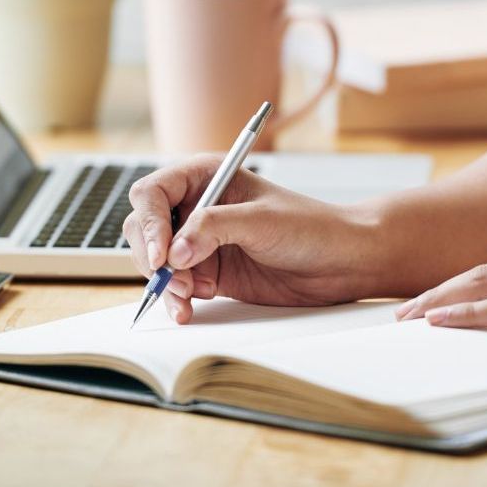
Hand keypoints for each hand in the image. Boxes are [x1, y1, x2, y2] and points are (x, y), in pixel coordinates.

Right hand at [123, 155, 378, 323]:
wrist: (341, 262)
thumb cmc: (311, 226)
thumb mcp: (261, 220)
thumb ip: (213, 228)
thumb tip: (173, 251)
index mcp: (207, 177)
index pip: (154, 192)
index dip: (150, 221)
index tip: (163, 252)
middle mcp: (198, 207)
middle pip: (146, 227)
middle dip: (153, 255)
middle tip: (173, 279)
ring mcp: (201, 242)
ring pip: (157, 260)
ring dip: (164, 282)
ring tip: (186, 297)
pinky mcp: (210, 272)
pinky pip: (177, 285)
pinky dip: (176, 299)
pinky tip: (186, 309)